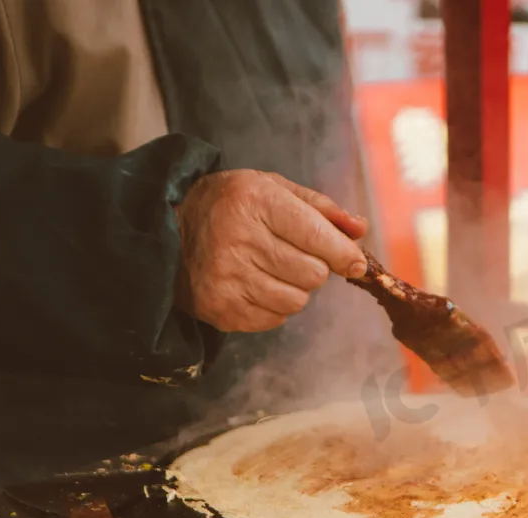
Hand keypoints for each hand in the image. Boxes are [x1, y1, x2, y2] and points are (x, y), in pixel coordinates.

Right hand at [174, 169, 367, 331]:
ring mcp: (227, 277)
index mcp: (255, 201)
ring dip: (295, 288)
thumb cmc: (230, 206)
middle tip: (294, 255)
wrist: (166, 231)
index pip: (318, 237)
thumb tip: (360, 229)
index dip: (345, 254)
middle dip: (315, 267)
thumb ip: (320, 207)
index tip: (355, 263)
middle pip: (313, 274)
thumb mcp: (271, 189)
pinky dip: (275, 305)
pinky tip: (256, 284)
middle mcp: (239, 239)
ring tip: (272, 269)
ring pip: (297, 301)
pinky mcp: (221, 308)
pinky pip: (275, 319)